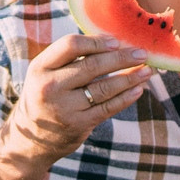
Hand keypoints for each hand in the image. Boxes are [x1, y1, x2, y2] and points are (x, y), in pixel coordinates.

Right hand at [4, 34, 151, 162]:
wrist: (32, 138)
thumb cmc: (47, 96)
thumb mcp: (46, 74)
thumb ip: (70, 59)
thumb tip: (113, 42)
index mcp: (40, 67)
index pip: (71, 45)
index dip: (97, 41)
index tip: (117, 41)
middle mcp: (50, 86)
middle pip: (92, 66)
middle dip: (121, 58)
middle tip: (142, 53)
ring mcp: (64, 107)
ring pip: (104, 88)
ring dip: (130, 78)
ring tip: (147, 71)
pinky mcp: (79, 124)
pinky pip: (108, 107)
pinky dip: (126, 97)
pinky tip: (138, 89)